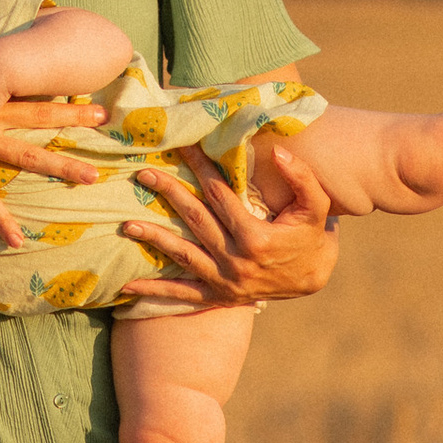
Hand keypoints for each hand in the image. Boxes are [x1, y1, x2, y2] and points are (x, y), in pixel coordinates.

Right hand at [0, 79, 103, 244]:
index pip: (33, 96)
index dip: (64, 98)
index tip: (95, 100)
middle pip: (40, 121)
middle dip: (73, 121)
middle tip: (105, 117)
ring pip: (25, 159)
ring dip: (59, 168)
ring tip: (91, 178)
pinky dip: (2, 219)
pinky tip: (20, 238)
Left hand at [118, 138, 338, 309]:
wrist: (314, 279)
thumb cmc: (312, 235)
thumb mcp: (316, 206)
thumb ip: (301, 177)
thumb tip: (279, 151)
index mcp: (256, 237)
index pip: (219, 194)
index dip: (200, 167)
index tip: (181, 146)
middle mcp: (236, 261)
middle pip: (195, 219)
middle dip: (168, 193)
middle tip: (142, 173)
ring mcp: (225, 281)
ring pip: (182, 255)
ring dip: (153, 238)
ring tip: (126, 224)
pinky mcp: (219, 296)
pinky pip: (183, 295)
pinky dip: (154, 290)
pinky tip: (127, 284)